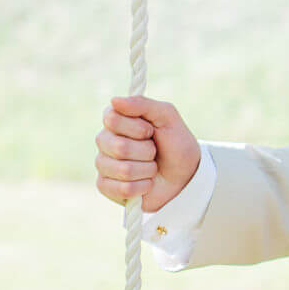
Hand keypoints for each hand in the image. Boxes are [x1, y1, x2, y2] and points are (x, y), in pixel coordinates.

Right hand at [95, 95, 200, 212]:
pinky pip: (123, 189)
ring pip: (123, 170)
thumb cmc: (175, 144)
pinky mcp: (106, 187)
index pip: (112, 119)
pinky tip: (146, 183)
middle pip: (119, 147)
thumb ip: (143, 105)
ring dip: (147, 170)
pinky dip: (143, 186)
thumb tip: (115, 100)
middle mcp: (104, 141)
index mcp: (115, 120)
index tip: (151, 131)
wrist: (186, 175)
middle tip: (154, 152)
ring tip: (152, 168)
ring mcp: (103, 164)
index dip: (138, 128)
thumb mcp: (167, 117)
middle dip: (147, 151)